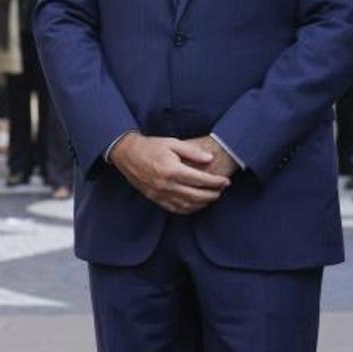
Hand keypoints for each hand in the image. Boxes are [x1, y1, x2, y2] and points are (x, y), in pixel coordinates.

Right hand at [110, 133, 229, 214]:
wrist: (126, 153)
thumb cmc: (150, 146)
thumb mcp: (172, 142)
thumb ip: (192, 151)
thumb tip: (210, 159)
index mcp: (172, 169)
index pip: (200, 180)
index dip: (216, 182)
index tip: (225, 181)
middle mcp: (166, 184)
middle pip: (197, 195)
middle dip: (213, 194)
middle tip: (221, 190)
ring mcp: (160, 194)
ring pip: (188, 205)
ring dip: (203, 203)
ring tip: (211, 197)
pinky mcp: (155, 198)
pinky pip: (176, 209)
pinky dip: (189, 209)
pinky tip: (196, 204)